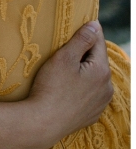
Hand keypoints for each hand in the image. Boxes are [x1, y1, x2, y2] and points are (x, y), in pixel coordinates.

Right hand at [27, 21, 113, 148]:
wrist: (43, 123)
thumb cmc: (51, 88)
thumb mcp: (64, 58)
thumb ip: (82, 40)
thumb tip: (95, 25)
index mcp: (102, 71)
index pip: (98, 42)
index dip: (86, 32)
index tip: (74, 27)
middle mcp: (107, 88)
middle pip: (97, 61)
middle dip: (84, 54)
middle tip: (63, 53)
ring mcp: (101, 103)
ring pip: (95, 78)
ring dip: (84, 72)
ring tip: (63, 73)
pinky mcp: (92, 115)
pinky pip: (90, 95)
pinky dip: (81, 89)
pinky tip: (66, 90)